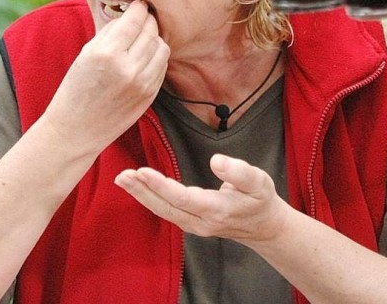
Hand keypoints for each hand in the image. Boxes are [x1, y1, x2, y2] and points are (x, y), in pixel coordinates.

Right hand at [42, 0, 169, 151]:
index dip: (139, 8)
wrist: (77, 129)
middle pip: (151, 31)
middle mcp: (127, 67)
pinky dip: (156, 56)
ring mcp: (141, 82)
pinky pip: (162, 66)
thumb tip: (130, 14)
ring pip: (162, 47)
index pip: (134, 20)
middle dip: (148, 20)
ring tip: (143, 38)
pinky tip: (144, 56)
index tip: (138, 4)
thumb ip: (110, 32)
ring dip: (154, 38)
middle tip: (142, 18)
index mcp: (106, 53)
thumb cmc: (77, 88)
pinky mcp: (150, 94)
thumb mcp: (86, 54)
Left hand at [115, 154, 287, 244]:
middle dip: (142, 191)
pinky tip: (138, 187)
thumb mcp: (259, 181)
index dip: (160, 185)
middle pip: (165, 207)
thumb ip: (239, 171)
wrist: (264, 227)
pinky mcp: (191, 222)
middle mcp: (201, 222)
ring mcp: (194, 225)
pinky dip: (149, 198)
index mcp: (217, 209)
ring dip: (141, 195)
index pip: (182, 198)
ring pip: (163, 211)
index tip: (142, 171)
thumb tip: (216, 160)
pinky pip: (166, 211)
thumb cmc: (260, 199)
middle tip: (122, 175)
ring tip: (123, 179)